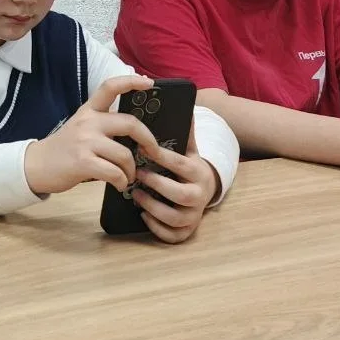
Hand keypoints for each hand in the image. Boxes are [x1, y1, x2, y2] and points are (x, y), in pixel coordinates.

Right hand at [23, 75, 156, 195]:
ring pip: (125, 154)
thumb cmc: (64, 149)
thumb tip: (135, 133)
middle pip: (130, 123)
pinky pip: (115, 173)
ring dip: (131, 170)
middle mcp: (88, 122)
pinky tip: (119, 185)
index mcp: (88, 111)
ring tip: (128, 177)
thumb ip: (103, 125)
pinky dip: (122, 182)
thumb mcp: (81, 128)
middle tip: (153, 152)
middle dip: (149, 140)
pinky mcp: (83, 162)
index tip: (148, 82)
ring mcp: (85, 142)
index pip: (110, 87)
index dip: (131, 81)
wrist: (35, 165)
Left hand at [129, 125, 217, 243]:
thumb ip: (185, 130)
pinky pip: (172, 235)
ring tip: (135, 195)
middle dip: (156, 185)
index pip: (181, 164)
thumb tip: (185, 104)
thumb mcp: (189, 149)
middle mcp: (200, 196)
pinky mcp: (186, 231)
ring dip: (152, 206)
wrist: (205, 190)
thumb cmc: (188, 167)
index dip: (162, 157)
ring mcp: (194, 215)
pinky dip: (156, 227)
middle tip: (136, 175)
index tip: (143, 148)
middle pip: (180, 194)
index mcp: (199, 172)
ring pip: (174, 216)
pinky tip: (142, 215)